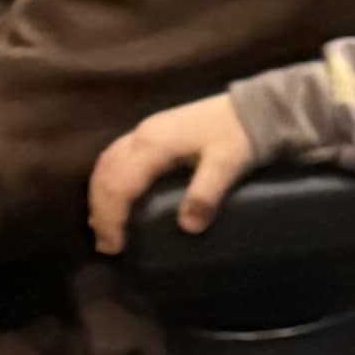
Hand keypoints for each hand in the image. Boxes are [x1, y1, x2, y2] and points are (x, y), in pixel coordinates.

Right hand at [87, 89, 256, 255]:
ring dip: (100, 196)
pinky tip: (114, 197)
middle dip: (99, 210)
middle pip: (105, 174)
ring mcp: (144, 131)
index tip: (114, 247)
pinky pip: (116, 157)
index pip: (118, 184)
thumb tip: (187, 227)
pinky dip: (108, 181)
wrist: (255, 107)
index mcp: (154, 144)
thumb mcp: (228, 164)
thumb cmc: (240, 134)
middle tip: (105, 245)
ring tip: (103, 226)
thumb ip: (206, 194)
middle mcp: (141, 135)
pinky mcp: (152, 132)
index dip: (111, 218)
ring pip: (106, 164)